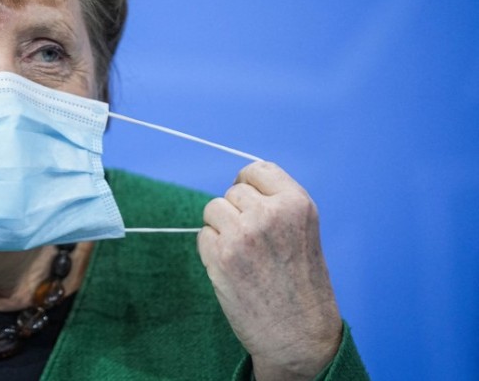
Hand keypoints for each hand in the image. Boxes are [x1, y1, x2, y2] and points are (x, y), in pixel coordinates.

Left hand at [198, 161, 341, 380]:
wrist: (299, 335)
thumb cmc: (302, 286)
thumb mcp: (303, 232)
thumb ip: (276, 207)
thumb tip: (237, 189)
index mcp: (296, 204)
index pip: (257, 170)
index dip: (248, 185)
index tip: (250, 202)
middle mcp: (270, 214)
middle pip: (231, 192)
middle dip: (235, 212)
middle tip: (251, 243)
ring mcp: (243, 234)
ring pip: (213, 210)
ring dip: (220, 229)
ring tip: (242, 255)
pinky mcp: (221, 256)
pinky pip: (203, 235)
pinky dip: (211, 250)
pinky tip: (232, 269)